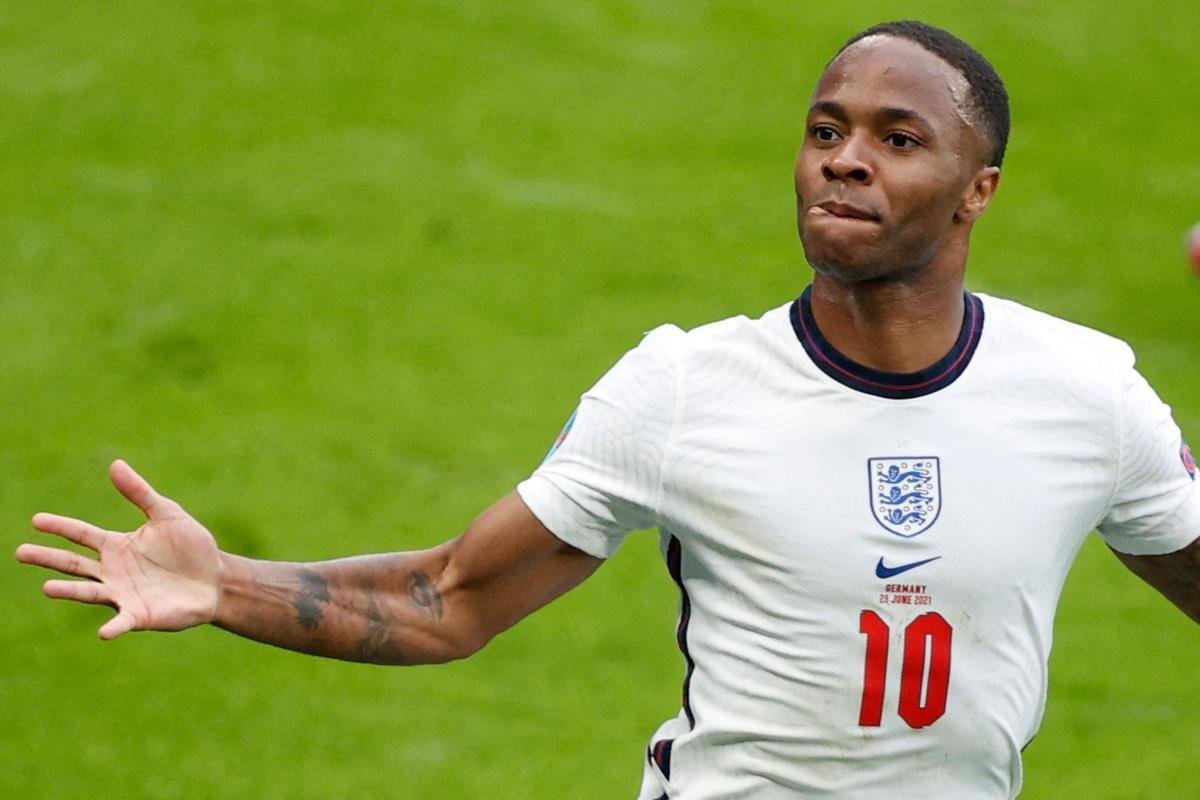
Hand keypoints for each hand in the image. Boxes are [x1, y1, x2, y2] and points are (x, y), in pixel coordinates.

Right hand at [16, 460, 221, 638]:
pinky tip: (103, 632)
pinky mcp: (140, 615)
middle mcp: (112, 571)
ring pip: (89, 592)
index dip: (60, 527)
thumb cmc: (191, 547)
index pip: (81, 534)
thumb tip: (115, 464)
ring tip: (47, 587)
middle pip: (74, 564)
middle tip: (20, 552)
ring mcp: (123, 594)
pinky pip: (122, 622)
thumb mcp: (167, 514)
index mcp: (117, 546)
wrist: (216, 578)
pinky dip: (112, 627)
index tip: (36, 520)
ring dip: (69, 591)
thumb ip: (140, 493)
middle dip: (48, 558)